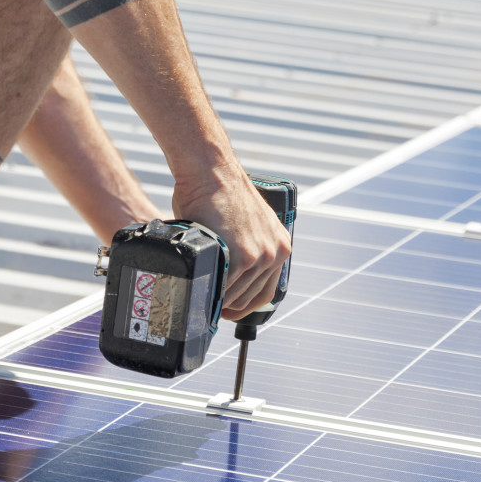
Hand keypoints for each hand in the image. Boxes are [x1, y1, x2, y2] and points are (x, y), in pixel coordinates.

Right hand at [171, 168, 290, 320]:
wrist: (211, 173)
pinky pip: (225, 288)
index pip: (266, 292)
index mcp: (280, 246)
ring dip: (217, 299)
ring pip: (236, 296)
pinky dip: (211, 293)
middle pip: (250, 298)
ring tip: (201, 296)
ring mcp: (261, 256)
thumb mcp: (245, 226)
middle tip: (207, 305)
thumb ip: (243, 249)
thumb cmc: (219, 194)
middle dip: (227, 305)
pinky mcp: (244, 256)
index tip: (227, 308)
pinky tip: (200, 290)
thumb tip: (229, 276)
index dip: (243, 306)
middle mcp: (276, 253)